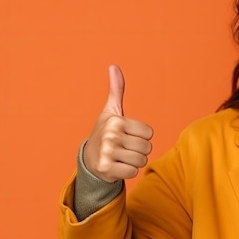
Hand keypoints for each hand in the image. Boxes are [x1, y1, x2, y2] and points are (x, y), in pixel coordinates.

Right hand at [83, 65, 153, 182]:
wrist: (89, 157)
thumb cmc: (106, 131)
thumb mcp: (111, 110)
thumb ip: (117, 90)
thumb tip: (114, 66)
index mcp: (116, 121)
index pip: (149, 133)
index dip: (142, 136)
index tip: (127, 135)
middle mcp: (111, 135)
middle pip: (147, 147)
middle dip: (140, 150)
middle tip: (125, 148)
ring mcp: (107, 153)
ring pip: (142, 161)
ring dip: (135, 161)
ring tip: (121, 156)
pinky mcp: (106, 168)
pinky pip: (133, 172)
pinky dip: (128, 171)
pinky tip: (117, 166)